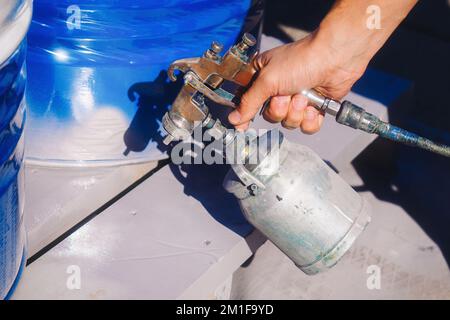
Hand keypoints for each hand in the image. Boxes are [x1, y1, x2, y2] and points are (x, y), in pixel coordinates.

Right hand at [228, 32, 366, 133]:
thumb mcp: (268, 80)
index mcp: (263, 77)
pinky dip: (310, 120)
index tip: (242, 127)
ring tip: (303, 97)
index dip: (245, 113)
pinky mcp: (314, 107)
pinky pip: (306, 126)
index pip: (248, 100)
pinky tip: (314, 108)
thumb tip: (234, 118)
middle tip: (286, 96)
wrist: (335, 59)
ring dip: (296, 112)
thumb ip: (249, 102)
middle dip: (279, 109)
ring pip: (288, 122)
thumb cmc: (300, 60)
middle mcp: (279, 88)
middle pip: (270, 115)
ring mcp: (297, 98)